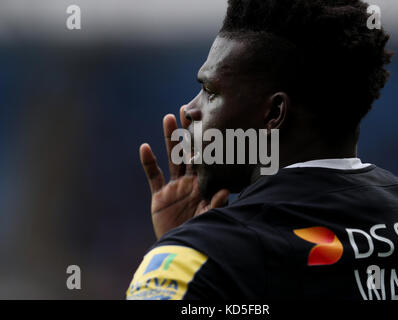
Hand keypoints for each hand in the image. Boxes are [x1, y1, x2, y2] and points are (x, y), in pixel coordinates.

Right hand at [140, 106, 228, 239]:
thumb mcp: (210, 219)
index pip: (205, 159)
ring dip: (169, 139)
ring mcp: (174, 187)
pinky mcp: (159, 196)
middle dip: (187, 132)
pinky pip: (153, 176)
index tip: (208, 123)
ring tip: (168, 118)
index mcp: (203, 185)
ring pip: (171, 157)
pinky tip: (145, 147)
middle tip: (186, 110)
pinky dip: (149, 163)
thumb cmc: (201, 233)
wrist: (182, 249)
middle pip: (188, 152)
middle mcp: (189, 182)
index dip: (205, 142)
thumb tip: (226, 191)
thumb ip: (216, 205)